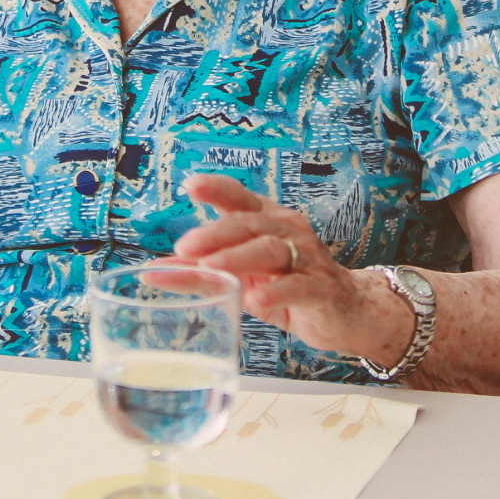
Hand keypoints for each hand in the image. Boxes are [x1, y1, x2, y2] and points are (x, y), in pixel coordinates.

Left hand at [173, 174, 414, 367]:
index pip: (240, 197)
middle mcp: (287, 231)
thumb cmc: (287, 288)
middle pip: (249, 224)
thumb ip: (202, 274)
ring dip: (238, 258)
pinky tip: (256, 299)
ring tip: (212, 268)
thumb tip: (154, 272)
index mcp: (266, 221)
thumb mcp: (241, 280)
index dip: (217, 188)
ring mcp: (307, 258)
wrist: (346, 313)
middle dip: (215, 234)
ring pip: (271, 250)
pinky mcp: (321, 289)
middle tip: (184, 247)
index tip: (190, 186)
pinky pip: (298, 286)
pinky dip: (277, 290)